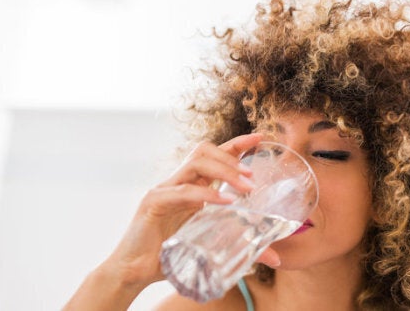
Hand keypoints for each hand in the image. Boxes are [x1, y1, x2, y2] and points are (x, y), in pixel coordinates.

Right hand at [64, 133, 279, 309]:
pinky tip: (225, 203)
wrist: (135, 271)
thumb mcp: (211, 247)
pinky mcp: (153, 203)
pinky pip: (183, 191)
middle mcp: (177, 182)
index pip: (214, 155)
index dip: (237, 144)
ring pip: (195, 163)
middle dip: (232, 157)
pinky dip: (206, 195)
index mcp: (191, 187)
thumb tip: (274, 257)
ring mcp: (164, 189)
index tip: (261, 138)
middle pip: (204, 151)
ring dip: (224, 171)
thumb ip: (241, 246)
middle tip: (253, 176)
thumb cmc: (171, 256)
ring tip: (245, 187)